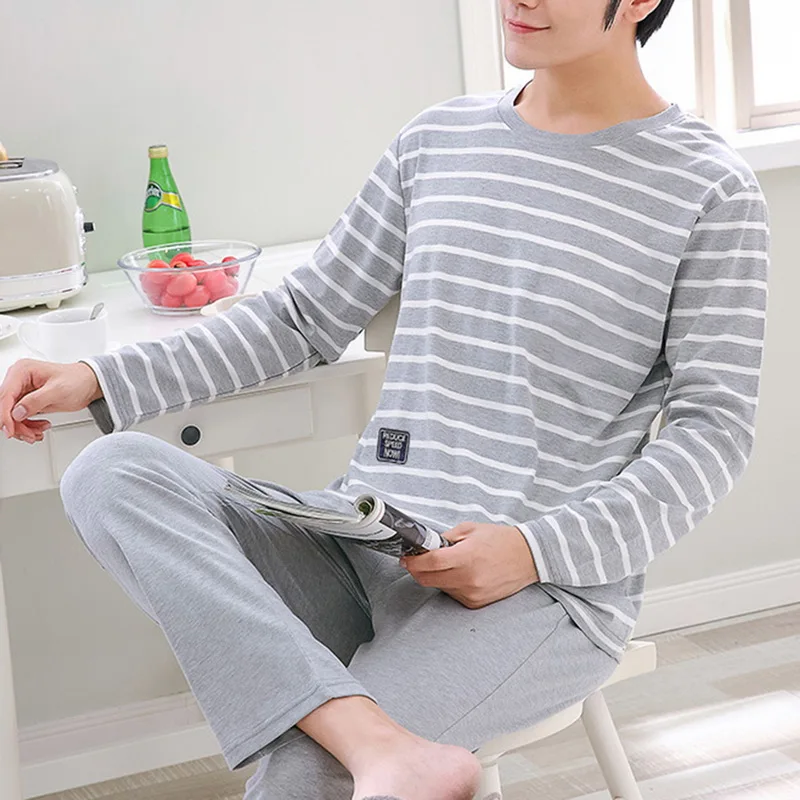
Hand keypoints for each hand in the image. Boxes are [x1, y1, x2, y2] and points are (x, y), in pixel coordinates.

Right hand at [0, 359, 102, 443]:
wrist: (89, 384)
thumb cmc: (77, 380)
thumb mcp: (58, 390)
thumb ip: (36, 401)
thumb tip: (17, 412)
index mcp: (22, 371)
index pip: (4, 396)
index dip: (5, 416)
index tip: (11, 431)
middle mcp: (19, 380)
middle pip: (5, 408)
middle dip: (16, 424)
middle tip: (30, 434)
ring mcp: (22, 391)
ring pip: (11, 415)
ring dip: (23, 428)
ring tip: (38, 432)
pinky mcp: (27, 401)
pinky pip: (20, 418)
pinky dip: (28, 426)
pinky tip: (40, 428)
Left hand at [400, 522, 538, 608]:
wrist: (528, 557)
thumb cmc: (501, 540)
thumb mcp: (470, 529)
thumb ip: (446, 537)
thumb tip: (427, 546)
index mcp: (467, 556)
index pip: (431, 562)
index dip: (413, 561)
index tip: (406, 557)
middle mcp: (469, 578)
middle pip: (429, 579)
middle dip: (417, 570)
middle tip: (415, 561)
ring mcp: (473, 593)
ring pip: (439, 588)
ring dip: (435, 577)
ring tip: (446, 564)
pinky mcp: (476, 603)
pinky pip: (453, 594)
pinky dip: (449, 585)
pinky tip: (460, 574)